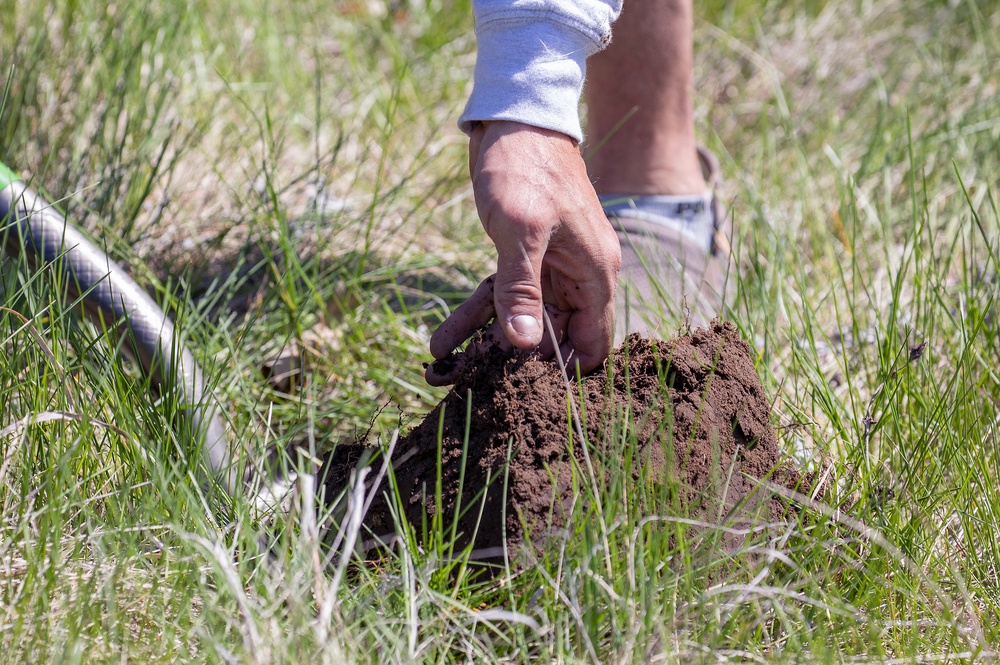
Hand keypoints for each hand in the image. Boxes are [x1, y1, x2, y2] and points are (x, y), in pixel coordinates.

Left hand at [425, 121, 620, 385]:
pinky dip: (474, 316)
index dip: (564, 371)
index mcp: (594, 274)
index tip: (524, 390)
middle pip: (553, 338)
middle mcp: (579, 277)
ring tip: (441, 371)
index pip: (592, 343)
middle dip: (514, 364)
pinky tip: (440, 340)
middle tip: (471, 387)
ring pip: (520, 319)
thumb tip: (527, 343)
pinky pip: (501, 296)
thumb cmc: (524, 167)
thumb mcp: (520, 230)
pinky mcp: (524, 258)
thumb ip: (522, 289)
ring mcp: (551, 268)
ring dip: (484, 343)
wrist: (513, 117)